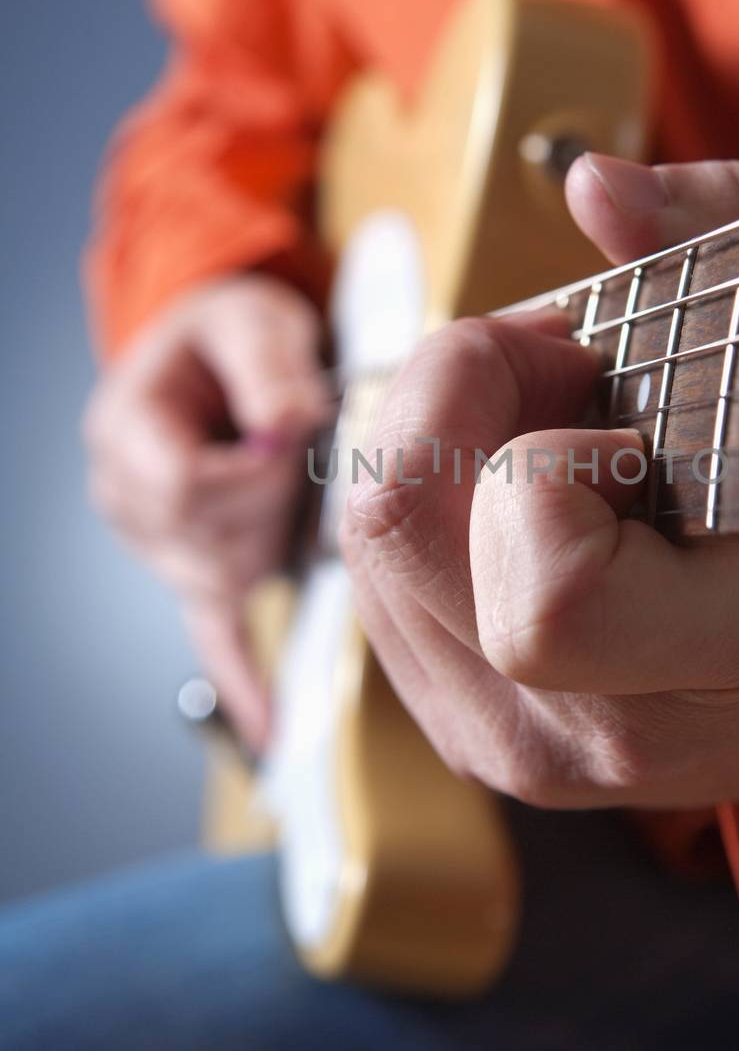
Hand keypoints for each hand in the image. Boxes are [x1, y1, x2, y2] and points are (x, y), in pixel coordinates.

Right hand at [84, 275, 332, 747]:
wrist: (218, 349)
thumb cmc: (233, 331)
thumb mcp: (251, 321)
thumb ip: (267, 367)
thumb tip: (289, 428)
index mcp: (126, 434)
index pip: (185, 492)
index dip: (253, 477)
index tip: (291, 440)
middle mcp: (126, 500)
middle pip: (208, 545)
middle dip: (270, 508)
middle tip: (301, 453)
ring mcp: (156, 545)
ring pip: (224, 580)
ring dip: (273, 541)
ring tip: (287, 483)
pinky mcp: (194, 569)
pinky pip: (212, 632)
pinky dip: (242, 677)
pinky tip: (269, 729)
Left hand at [340, 155, 738, 816]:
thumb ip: (725, 241)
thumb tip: (591, 182)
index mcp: (703, 667)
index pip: (546, 598)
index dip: (548, 463)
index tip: (620, 420)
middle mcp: (574, 734)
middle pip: (395, 528)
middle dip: (459, 391)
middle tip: (568, 369)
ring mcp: (497, 741)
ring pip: (362, 538)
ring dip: (438, 434)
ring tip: (555, 424)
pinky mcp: (450, 725)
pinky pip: (370, 571)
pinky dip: (428, 491)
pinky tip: (519, 488)